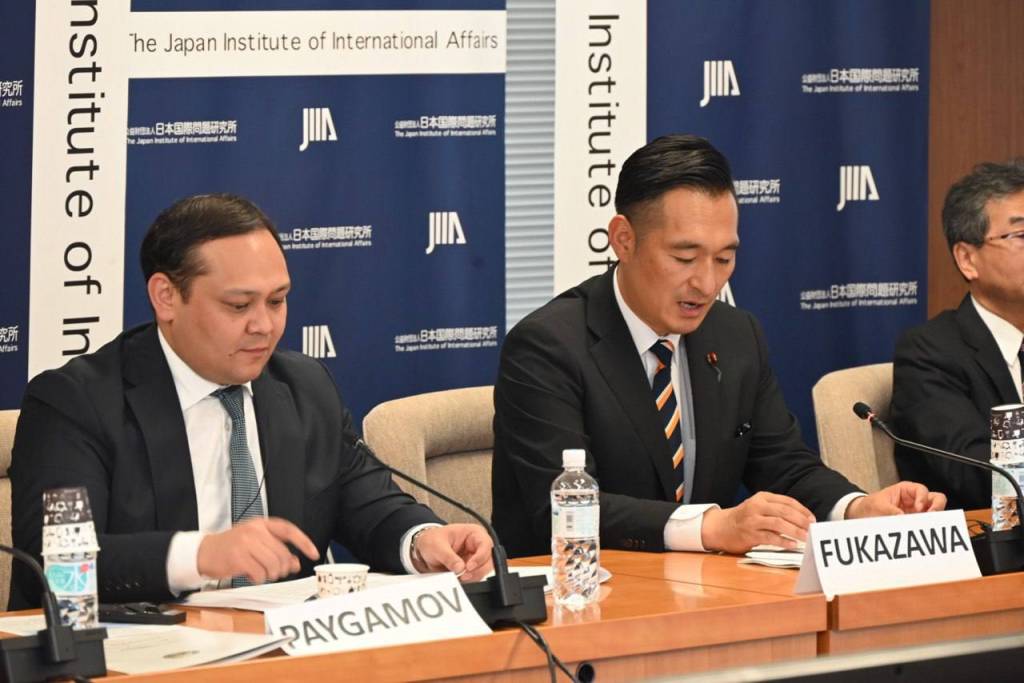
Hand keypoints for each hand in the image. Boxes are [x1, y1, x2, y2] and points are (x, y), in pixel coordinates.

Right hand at [197, 517, 318, 583]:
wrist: (204, 552)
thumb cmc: (232, 547)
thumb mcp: (256, 543)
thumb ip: (276, 550)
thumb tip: (295, 563)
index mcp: (261, 524)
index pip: (289, 530)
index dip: (304, 542)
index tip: (314, 553)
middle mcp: (255, 531)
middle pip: (282, 553)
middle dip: (283, 567)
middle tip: (276, 572)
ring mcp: (245, 543)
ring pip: (273, 564)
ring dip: (271, 574)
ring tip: (262, 573)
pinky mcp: (238, 557)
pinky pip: (259, 573)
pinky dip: (258, 579)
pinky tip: (252, 576)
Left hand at [410, 524, 493, 581]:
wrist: (424, 549)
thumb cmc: (432, 540)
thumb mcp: (437, 546)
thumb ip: (448, 557)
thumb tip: (460, 568)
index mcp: (473, 533)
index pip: (485, 545)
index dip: (480, 557)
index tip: (468, 566)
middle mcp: (478, 546)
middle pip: (488, 560)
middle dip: (477, 570)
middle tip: (463, 575)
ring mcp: (475, 559)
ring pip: (483, 571)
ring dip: (472, 577)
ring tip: (457, 577)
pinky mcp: (471, 570)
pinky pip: (474, 578)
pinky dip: (467, 581)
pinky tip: (457, 579)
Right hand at [700, 492, 815, 553]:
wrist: (720, 527)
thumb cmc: (744, 519)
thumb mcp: (758, 508)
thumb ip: (776, 510)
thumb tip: (802, 520)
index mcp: (762, 497)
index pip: (787, 501)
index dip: (802, 510)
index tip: (812, 519)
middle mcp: (757, 506)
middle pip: (784, 511)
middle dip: (801, 520)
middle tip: (813, 529)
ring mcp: (752, 520)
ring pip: (779, 523)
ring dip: (795, 531)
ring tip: (806, 537)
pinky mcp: (749, 534)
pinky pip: (770, 537)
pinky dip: (783, 541)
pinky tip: (792, 545)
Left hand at [845, 481, 946, 518]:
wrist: (862, 515)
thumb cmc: (870, 506)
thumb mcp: (878, 506)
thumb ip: (891, 511)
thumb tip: (903, 518)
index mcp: (906, 490)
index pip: (922, 490)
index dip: (922, 499)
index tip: (917, 509)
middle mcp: (915, 500)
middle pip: (937, 499)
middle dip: (937, 507)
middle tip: (931, 517)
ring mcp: (917, 512)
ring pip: (935, 512)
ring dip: (933, 519)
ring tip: (928, 526)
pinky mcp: (916, 522)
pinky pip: (927, 523)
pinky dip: (927, 527)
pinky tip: (923, 532)